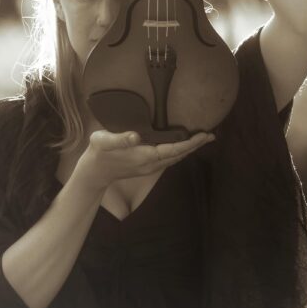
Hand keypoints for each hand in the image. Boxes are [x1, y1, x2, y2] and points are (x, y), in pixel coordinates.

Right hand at [74, 129, 214, 192]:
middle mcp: (152, 164)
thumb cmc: (99, 153)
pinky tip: (185, 145)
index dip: (191, 143)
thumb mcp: (104, 142)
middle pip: (179, 154)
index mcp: (145, 157)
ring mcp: (151, 167)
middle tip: (212, 135)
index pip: (174, 150)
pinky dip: (181, 151)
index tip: (204, 135)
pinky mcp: (148, 166)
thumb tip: (136, 136)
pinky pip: (169, 158)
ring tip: (203, 139)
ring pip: (176, 158)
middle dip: (196, 145)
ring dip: (190, 148)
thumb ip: (120, 139)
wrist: (94, 172)